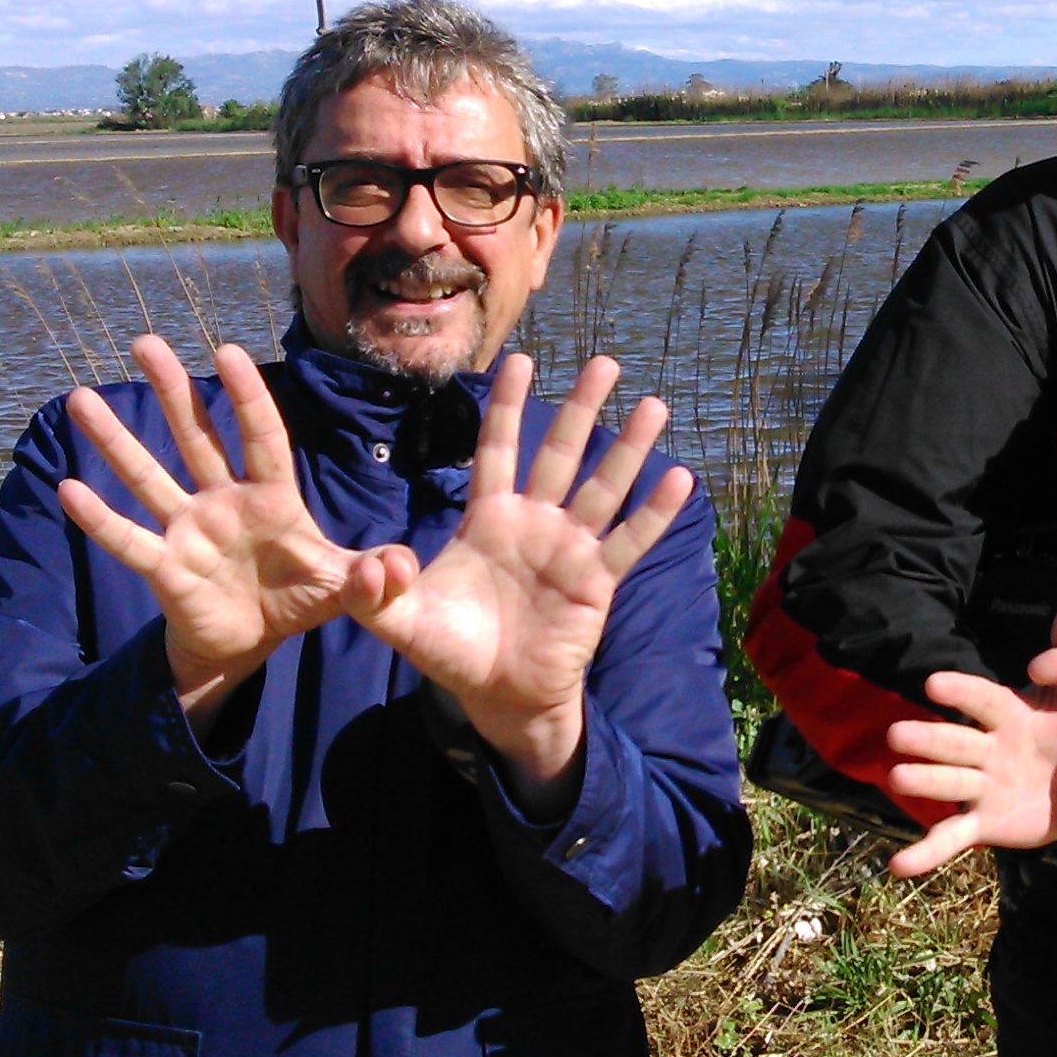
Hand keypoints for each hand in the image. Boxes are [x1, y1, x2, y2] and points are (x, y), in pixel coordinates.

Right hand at [58, 335, 364, 731]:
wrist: (256, 641)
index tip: (227, 350)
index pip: (260, 436)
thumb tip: (402, 568)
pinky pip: (128, 540)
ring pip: (148, 476)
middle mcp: (224, 501)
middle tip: (144, 341)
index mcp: (272, 497)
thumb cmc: (300, 598)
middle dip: (171, 389)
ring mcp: (189, 530)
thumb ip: (374, 576)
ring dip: (115, 440)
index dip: (246, 396)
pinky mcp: (165, 567)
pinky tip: (69, 489)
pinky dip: (99, 518)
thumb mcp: (344, 587)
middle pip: (195, 436)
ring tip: (80, 398)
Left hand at [341, 352, 693, 816]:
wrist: (497, 697)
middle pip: (561, 453)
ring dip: (629, 448)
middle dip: (582, 408)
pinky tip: (680, 478)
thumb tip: (378, 561)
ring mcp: (569, 549)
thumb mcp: (399, 620)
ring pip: (603, 487)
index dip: (509, 406)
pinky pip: (628, 541)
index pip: (499, 449)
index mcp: (488, 518)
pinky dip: (654, 512)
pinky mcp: (596, 582)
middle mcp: (534, 522)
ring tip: (654, 405)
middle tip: (605, 362)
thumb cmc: (450, 650)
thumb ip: (375, 590)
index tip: (521, 359)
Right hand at [881, 608, 1056, 877]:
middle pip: (955, 743)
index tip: (935, 682)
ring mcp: (981, 788)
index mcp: (1009, 716)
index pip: (982, 700)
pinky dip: (925, 853)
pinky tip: (898, 866)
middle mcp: (987, 750)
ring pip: (949, 783)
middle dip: (928, 739)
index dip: (961, 692)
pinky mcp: (983, 823)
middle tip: (897, 734)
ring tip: (897, 776)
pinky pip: (952, 838)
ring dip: (924, 781)